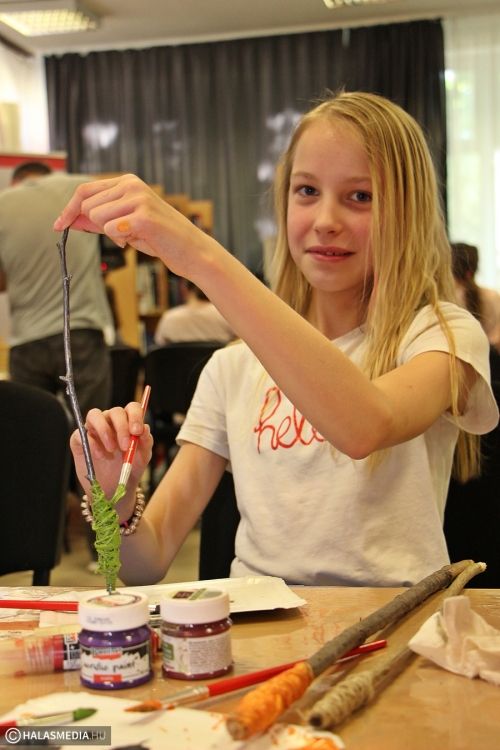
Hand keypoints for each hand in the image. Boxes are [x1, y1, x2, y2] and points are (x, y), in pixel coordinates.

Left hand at [53, 174, 214, 279]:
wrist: (191, 251)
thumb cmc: (160, 238)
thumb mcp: (124, 225)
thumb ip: (98, 220)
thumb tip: (70, 219)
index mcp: (127, 181)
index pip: (85, 191)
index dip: (69, 209)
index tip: (58, 225)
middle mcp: (132, 185)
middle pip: (87, 206)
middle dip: (96, 226)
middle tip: (122, 234)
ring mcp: (138, 198)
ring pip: (97, 218)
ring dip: (111, 234)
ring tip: (134, 235)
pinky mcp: (144, 216)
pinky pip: (111, 231)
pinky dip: (121, 240)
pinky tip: (139, 239)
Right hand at [71, 402, 152, 502]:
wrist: (115, 488)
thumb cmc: (130, 468)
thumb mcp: (143, 457)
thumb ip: (146, 441)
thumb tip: (144, 429)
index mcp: (128, 421)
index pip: (132, 408)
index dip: (135, 416)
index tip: (137, 431)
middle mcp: (111, 421)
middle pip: (115, 411)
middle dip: (121, 427)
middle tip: (125, 446)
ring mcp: (94, 428)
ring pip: (94, 415)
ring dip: (104, 430)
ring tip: (111, 449)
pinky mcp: (79, 439)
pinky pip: (81, 434)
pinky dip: (91, 444)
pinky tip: (100, 456)